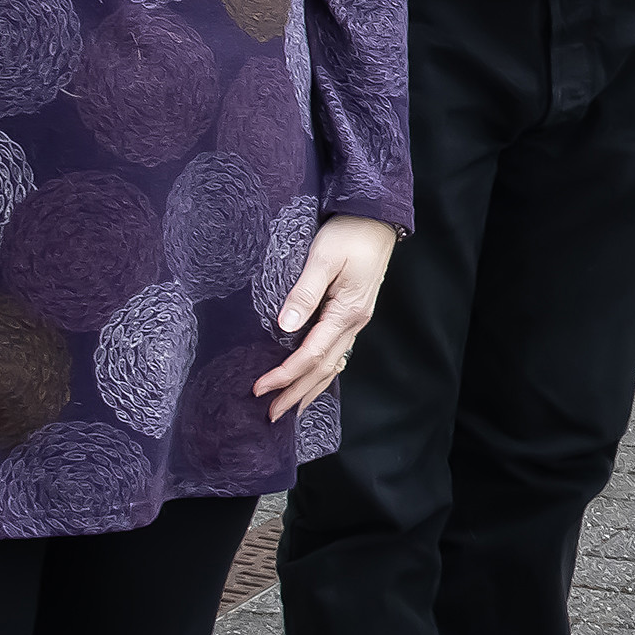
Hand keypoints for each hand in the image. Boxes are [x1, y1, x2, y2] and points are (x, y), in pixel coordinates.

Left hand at [254, 215, 401, 421]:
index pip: (310, 354)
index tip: (259, 389)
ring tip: (292, 409)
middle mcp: (354, 323)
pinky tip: (316, 381)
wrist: (376, 219)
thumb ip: (305, 292)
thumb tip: (285, 326)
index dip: (284, 375)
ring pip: (334, 365)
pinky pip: (338, 352)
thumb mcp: (323, 258)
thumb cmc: (349, 234)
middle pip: (323, 368)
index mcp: (346, 312)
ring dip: (311, 388)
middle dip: (296, 393)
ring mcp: (355, 320)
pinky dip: (325, 373)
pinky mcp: (352, 314)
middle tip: (271, 416)